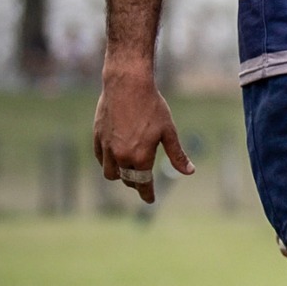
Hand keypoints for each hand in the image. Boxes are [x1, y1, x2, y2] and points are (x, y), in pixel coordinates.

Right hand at [93, 68, 194, 204]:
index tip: (150, 200)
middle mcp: (120, 156)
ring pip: (110, 173)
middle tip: (143, 183)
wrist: (127, 85)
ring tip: (129, 172)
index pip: (143, 184)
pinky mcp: (97, 137)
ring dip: (120, 176)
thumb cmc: (152, 107)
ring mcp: (105, 147)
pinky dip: (108, 163)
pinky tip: (116, 158)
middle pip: (126, 180)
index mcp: (140, 157)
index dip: (147, 194)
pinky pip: (100, 159)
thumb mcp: (169, 132)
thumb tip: (189, 172)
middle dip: (135, 184)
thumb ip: (177, 155)